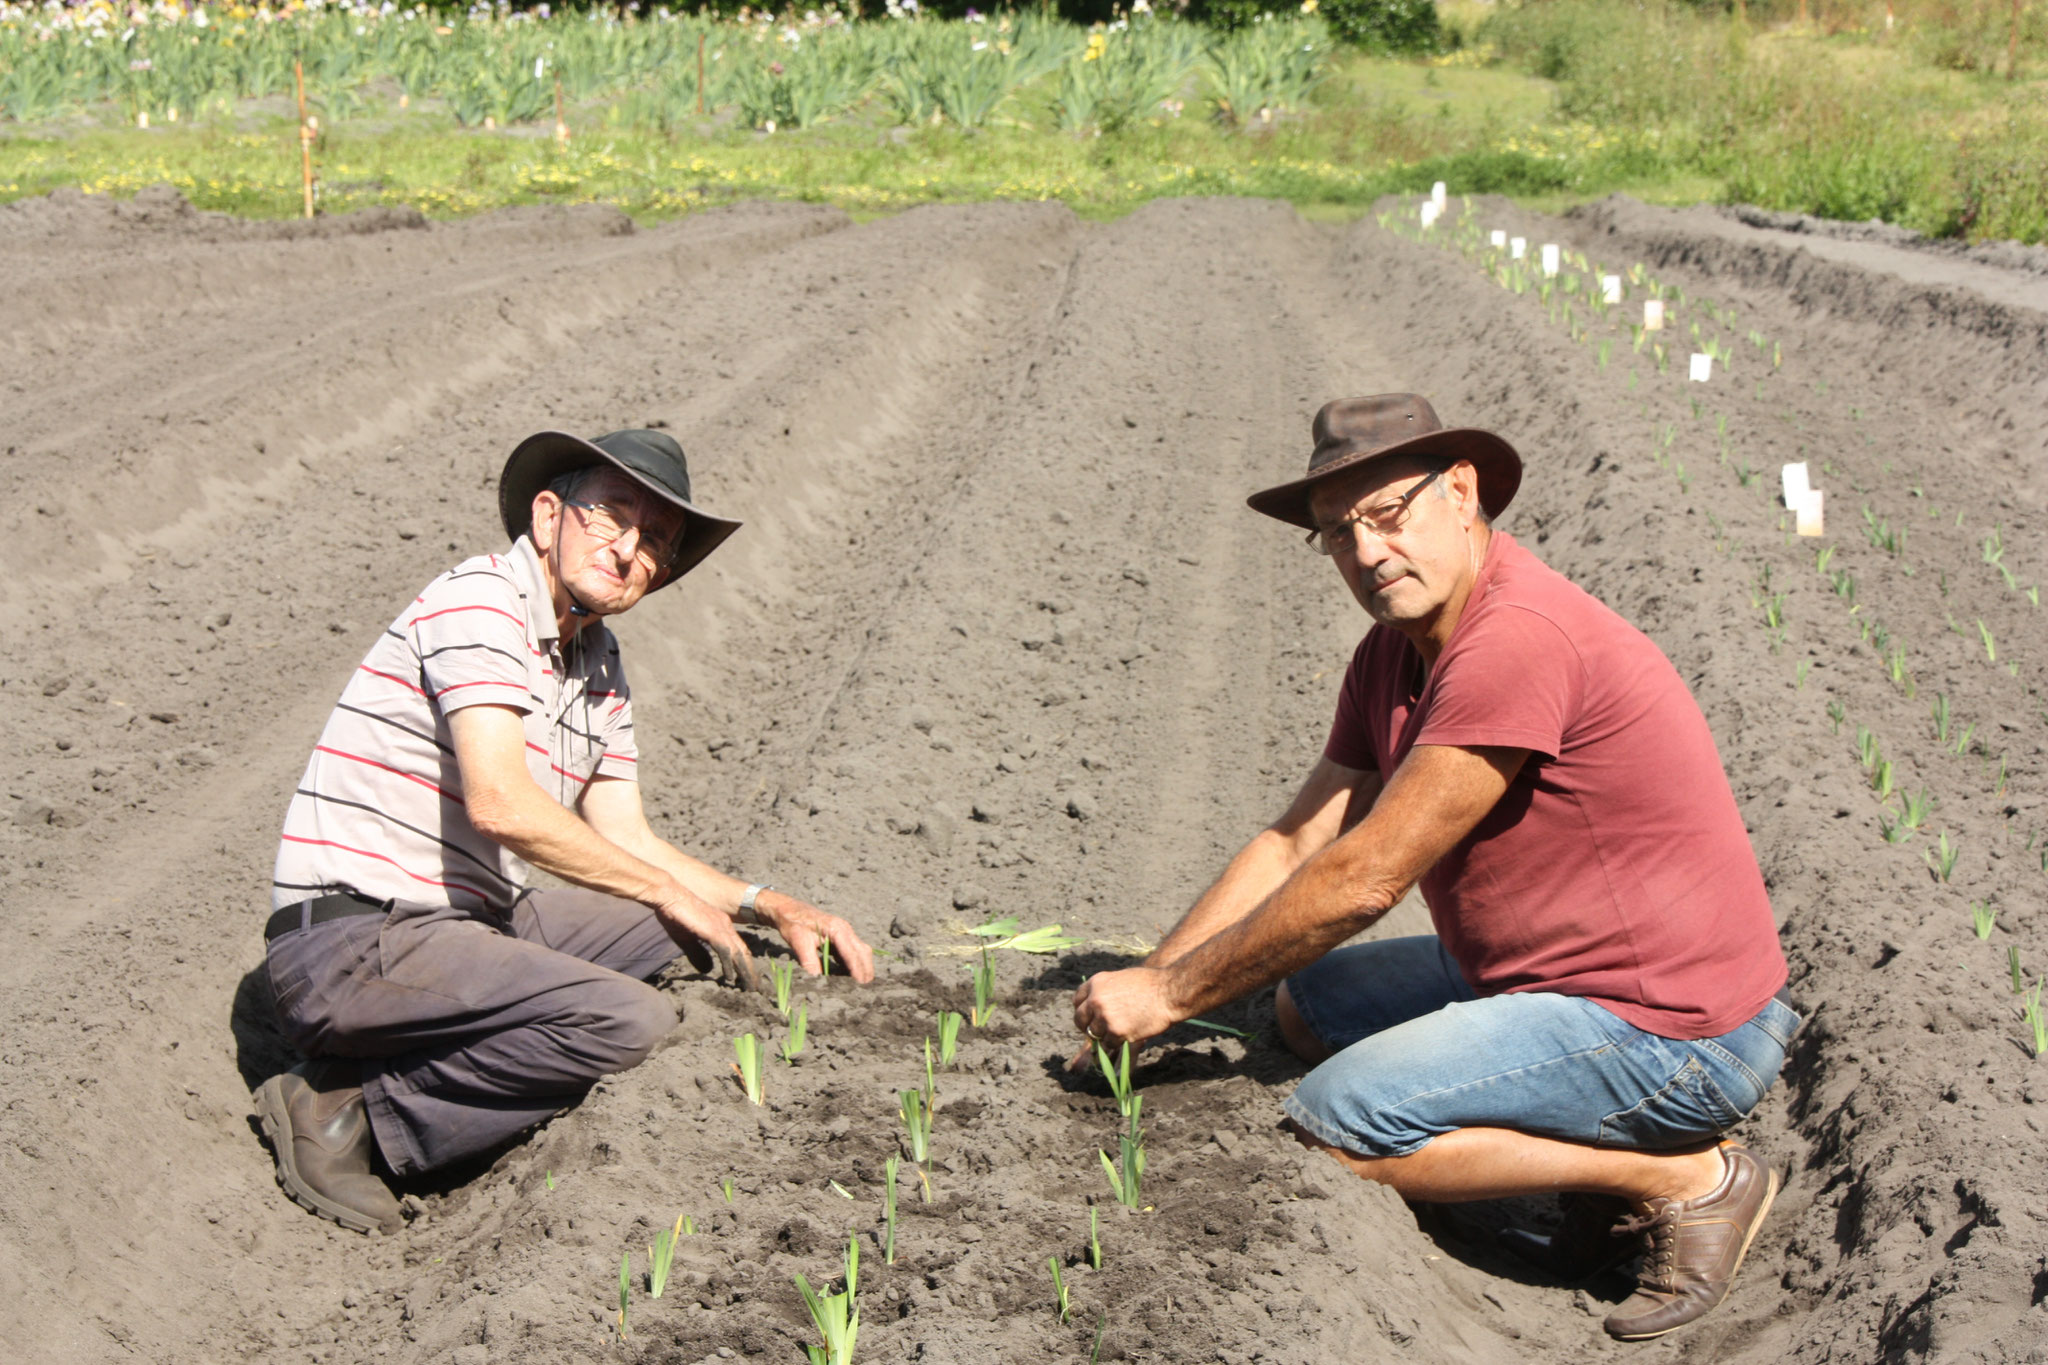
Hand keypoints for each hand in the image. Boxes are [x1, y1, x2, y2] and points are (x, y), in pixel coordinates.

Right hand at [653, 886, 757, 992]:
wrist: (668, 895)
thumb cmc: (675, 914)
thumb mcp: (687, 939)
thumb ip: (698, 955)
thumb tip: (708, 970)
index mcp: (721, 927)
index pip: (738, 949)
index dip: (745, 964)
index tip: (748, 980)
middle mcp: (725, 927)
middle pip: (743, 952)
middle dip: (750, 972)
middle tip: (756, 989)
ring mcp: (720, 928)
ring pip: (738, 953)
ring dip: (745, 972)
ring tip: (750, 988)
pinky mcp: (712, 930)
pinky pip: (725, 950)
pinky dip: (729, 965)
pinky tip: (731, 977)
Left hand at [758, 891, 875, 983]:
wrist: (788, 909)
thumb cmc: (793, 924)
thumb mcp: (798, 942)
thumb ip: (809, 961)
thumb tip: (817, 980)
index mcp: (836, 929)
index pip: (852, 952)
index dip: (857, 969)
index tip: (861, 984)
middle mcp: (845, 929)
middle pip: (862, 951)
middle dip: (866, 969)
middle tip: (866, 989)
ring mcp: (844, 931)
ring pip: (861, 950)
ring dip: (863, 966)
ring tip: (862, 984)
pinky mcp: (840, 936)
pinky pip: (854, 950)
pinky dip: (856, 962)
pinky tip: (852, 975)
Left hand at [1067, 966, 1178, 1070]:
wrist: (1168, 992)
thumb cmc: (1150, 984)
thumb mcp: (1121, 979)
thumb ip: (1106, 991)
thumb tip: (1096, 1005)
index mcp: (1096, 982)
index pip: (1078, 1000)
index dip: (1083, 1010)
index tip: (1088, 1017)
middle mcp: (1095, 999)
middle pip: (1080, 1019)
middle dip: (1087, 1026)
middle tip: (1097, 1031)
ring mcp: (1104, 1016)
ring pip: (1094, 1034)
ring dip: (1104, 1035)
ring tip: (1119, 1031)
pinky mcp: (1116, 1031)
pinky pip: (1108, 1044)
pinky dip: (1116, 1043)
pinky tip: (1128, 1035)